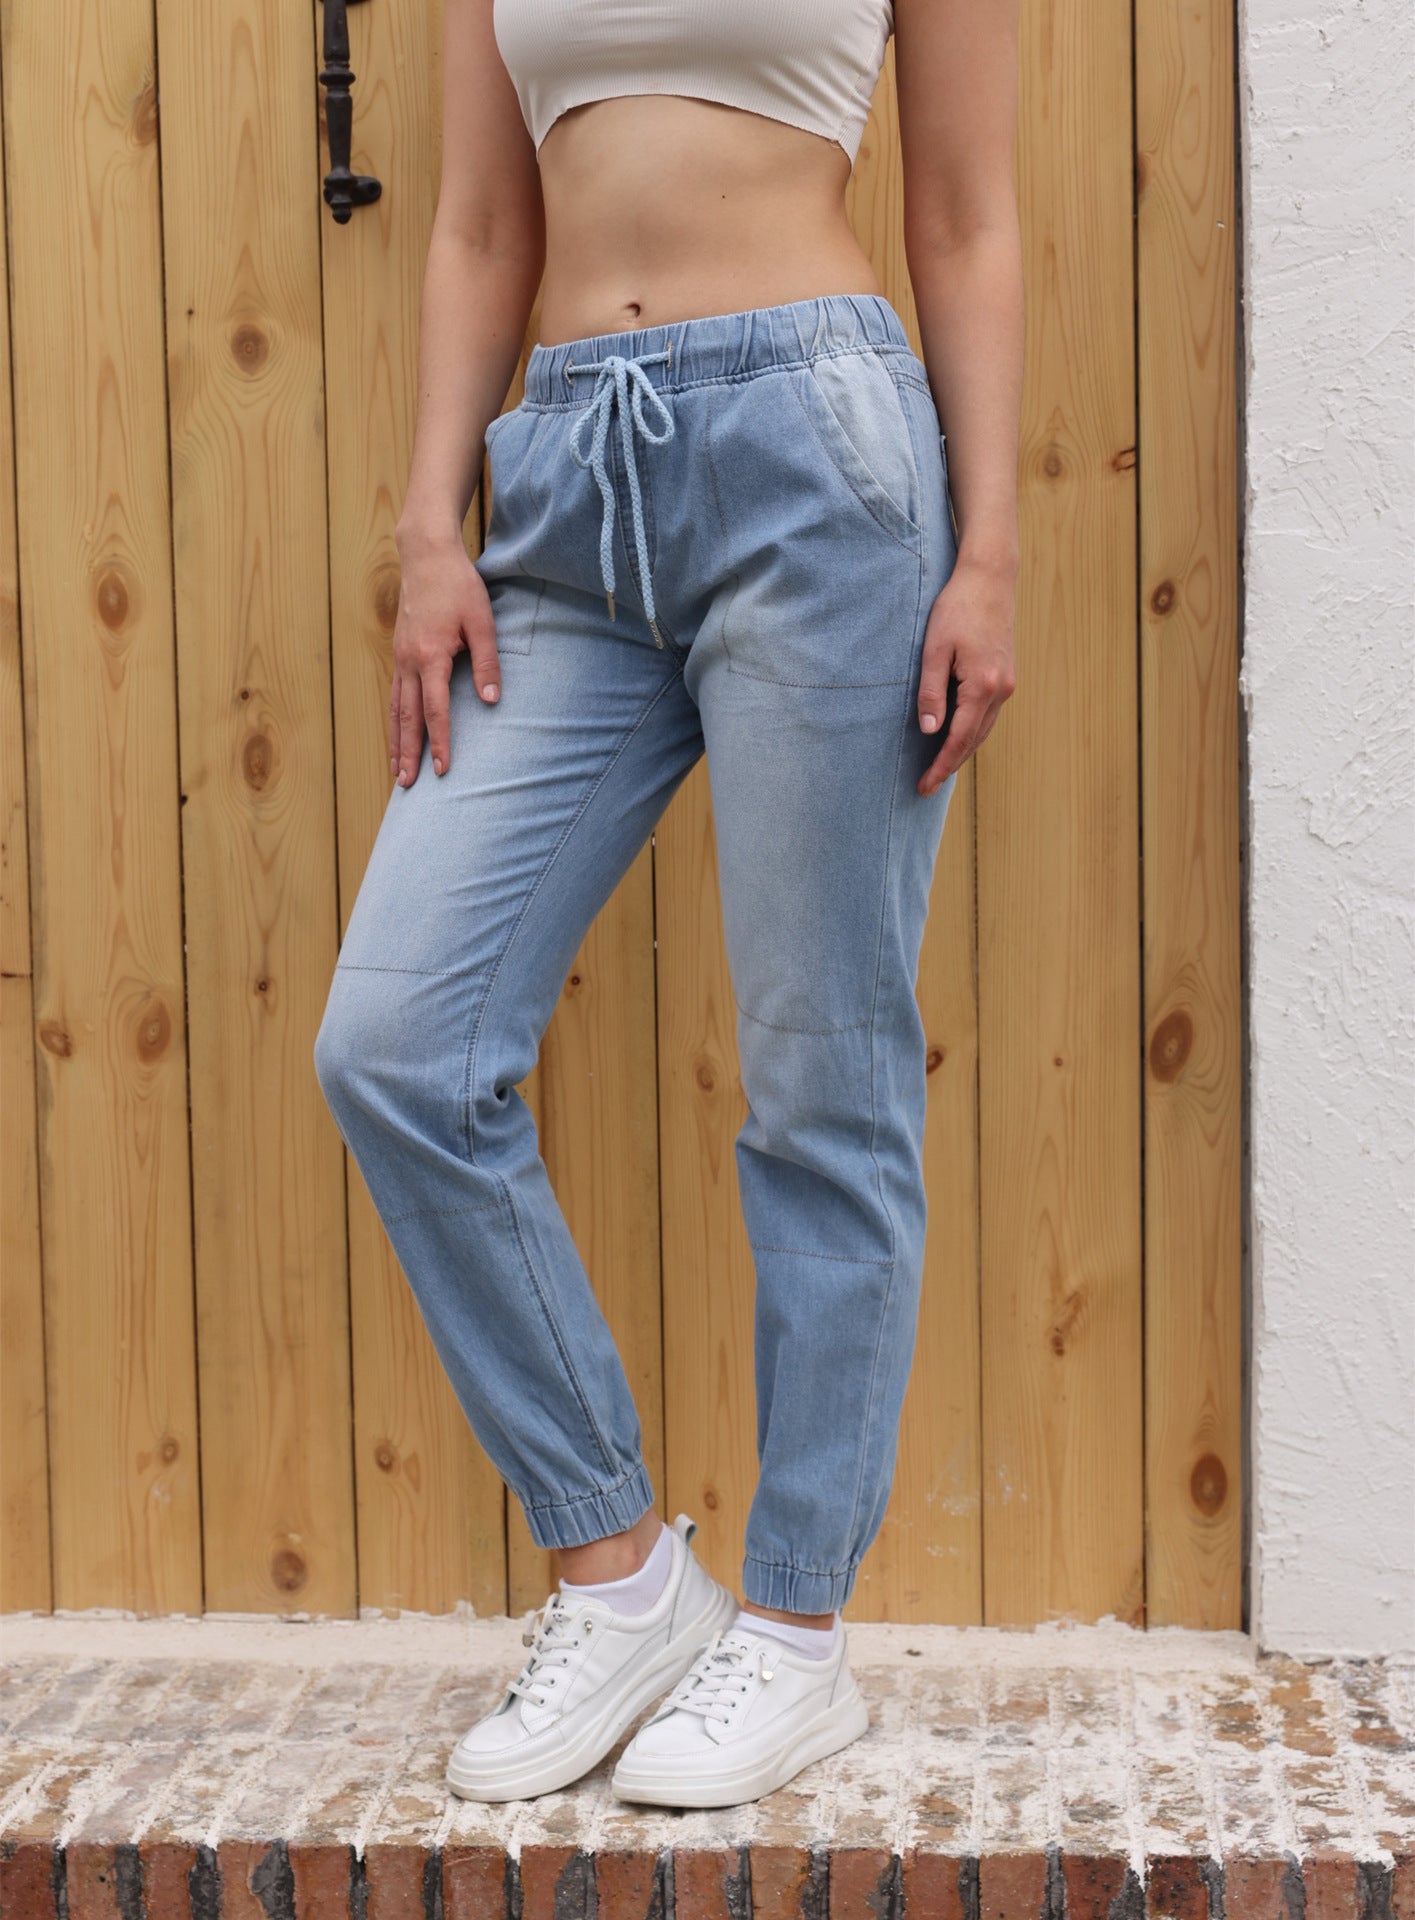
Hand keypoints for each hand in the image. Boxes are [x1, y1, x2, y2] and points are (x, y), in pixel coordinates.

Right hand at [389, 528, 500, 785]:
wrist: (426, 555)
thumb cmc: (459, 586)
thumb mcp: (482, 621)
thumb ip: (487, 662)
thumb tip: (493, 700)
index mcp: (431, 656)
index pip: (435, 710)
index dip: (440, 741)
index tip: (443, 769)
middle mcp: (409, 661)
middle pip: (408, 717)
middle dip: (408, 753)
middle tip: (408, 785)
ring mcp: (400, 657)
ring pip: (395, 709)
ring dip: (396, 742)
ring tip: (397, 772)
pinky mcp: (399, 653)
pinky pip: (394, 695)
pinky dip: (394, 720)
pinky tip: (397, 735)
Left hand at [915, 553, 1017, 795]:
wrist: (990, 578)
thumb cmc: (957, 608)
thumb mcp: (934, 649)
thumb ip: (931, 692)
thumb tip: (930, 731)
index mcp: (983, 686)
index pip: (959, 739)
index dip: (941, 767)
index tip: (924, 786)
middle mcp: (1001, 690)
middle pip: (973, 741)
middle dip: (950, 766)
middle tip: (926, 786)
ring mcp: (1007, 684)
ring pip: (983, 730)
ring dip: (962, 751)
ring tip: (939, 768)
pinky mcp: (1006, 675)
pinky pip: (988, 715)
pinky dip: (972, 731)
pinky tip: (957, 736)